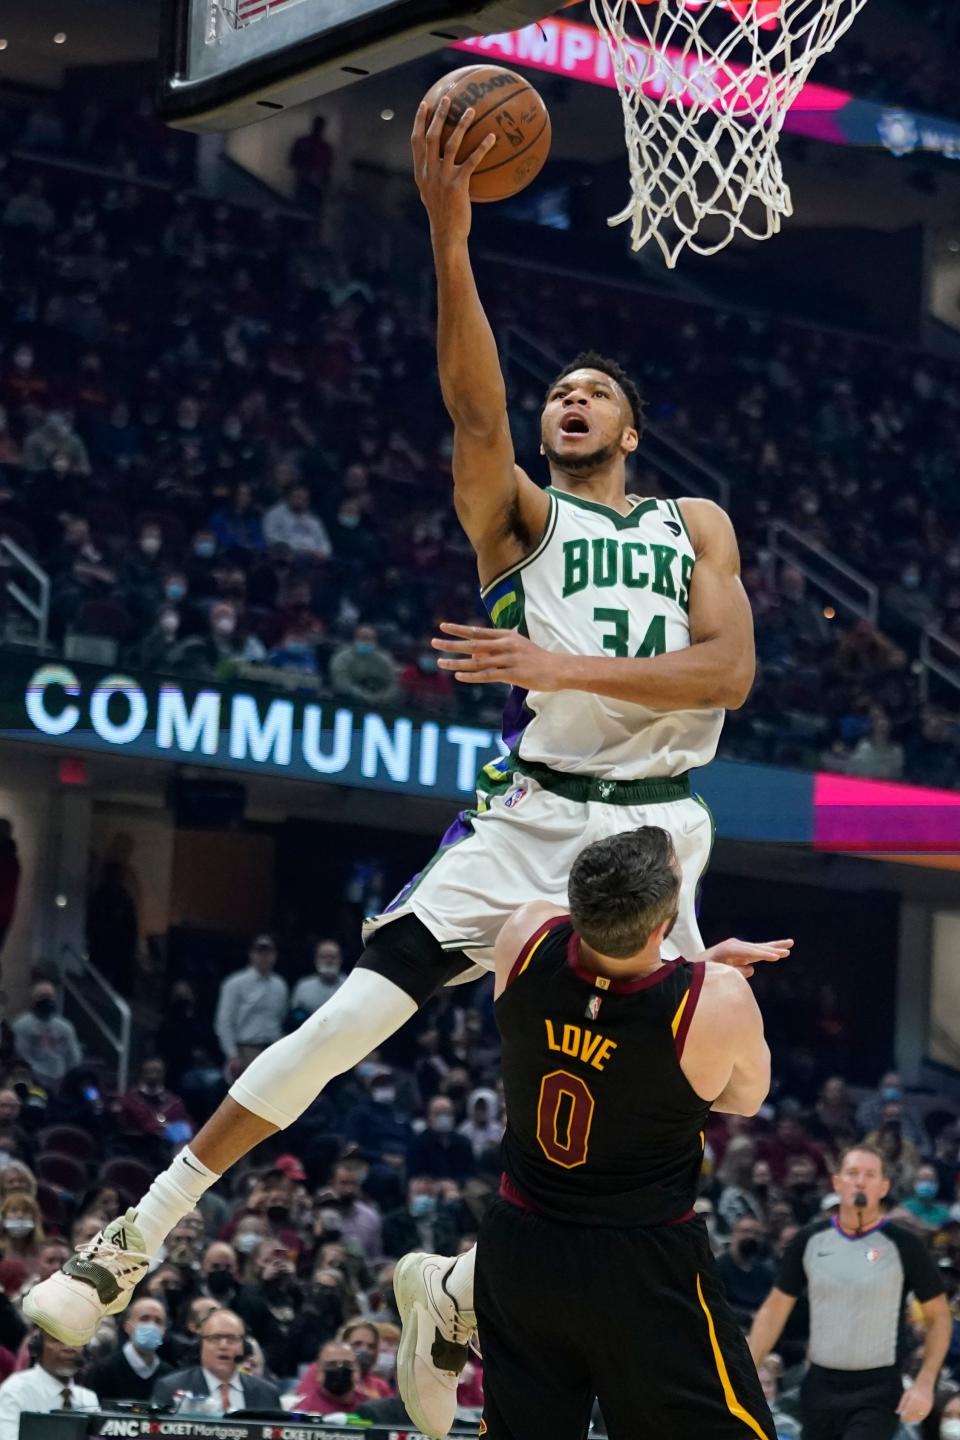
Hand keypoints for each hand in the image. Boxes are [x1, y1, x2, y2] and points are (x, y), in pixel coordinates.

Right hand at [411, 98, 496, 244]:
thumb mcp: (431, 194)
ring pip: (450, 144)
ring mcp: (443, 178)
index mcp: (421, 173)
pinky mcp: (458, 185)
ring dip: (461, 125)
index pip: (416, 142)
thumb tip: (439, 163)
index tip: (424, 104)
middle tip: (447, 98)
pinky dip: (482, 147)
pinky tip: (492, 137)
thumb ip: (432, 176)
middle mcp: (429, 172)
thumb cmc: (442, 215)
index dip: (419, 121)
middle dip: (438, 115)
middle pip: (431, 137)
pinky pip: (472, 161)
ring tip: (471, 110)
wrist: (447, 233)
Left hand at [433, 622, 560, 689]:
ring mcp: (509, 659)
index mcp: (506, 636)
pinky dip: (472, 676)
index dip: (459, 629)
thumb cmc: (535, 659)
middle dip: (452, 643)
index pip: (478, 631)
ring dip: (457, 663)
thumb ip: (494, 650)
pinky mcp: (513, 674)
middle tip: (434, 642)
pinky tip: (459, 676)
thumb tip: (474, 655)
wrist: (558, 669)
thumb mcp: (515, 648)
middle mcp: (506, 645)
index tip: (443, 626)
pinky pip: (488, 675)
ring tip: (441, 663)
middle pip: (473, 644)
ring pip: (478, 661)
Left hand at [699, 937, 793, 977]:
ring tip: (790, 944)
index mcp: (728, 949)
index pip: (751, 952)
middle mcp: (734, 945)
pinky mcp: (741, 953)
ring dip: (775, 947)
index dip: (764, 955)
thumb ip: (734, 971)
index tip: (777, 957)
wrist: (695, 965)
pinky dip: (768, 951)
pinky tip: (780, 950)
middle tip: (788, 949)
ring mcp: (738, 947)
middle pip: (758, 947)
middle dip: (773, 949)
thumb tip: (751, 968)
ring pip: (760, 948)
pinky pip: (757, 952)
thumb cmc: (704, 971)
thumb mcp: (716, 972)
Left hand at [897, 1377, 933, 1423]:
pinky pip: (924, 1414)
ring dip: (913, 1419)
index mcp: (913, 1397)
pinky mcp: (929, 1406)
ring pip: (919, 1415)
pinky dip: (919, 1418)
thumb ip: (902, 1404)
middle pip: (913, 1413)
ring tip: (909, 1421)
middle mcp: (920, 1401)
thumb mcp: (906, 1394)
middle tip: (904, 1421)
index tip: (901, 1419)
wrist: (925, 1384)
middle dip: (908, 1418)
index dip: (905, 1416)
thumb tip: (897, 1412)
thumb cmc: (914, 1389)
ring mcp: (925, 1404)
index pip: (908, 1410)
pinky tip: (916, 1420)